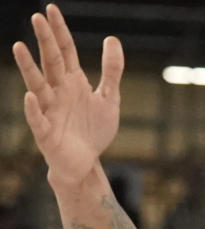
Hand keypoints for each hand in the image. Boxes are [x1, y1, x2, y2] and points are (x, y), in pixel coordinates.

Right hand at [13, 4, 122, 187]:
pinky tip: (30, 96)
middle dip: (44, 41)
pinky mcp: (46, 133)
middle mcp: (58, 92)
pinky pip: (38, 120)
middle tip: (37, 18)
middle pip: (50, 62)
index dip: (59, 31)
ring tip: (19, 47)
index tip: (51, 9)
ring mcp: (50, 111)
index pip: (64, 51)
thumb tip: (112, 39)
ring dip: (28, 67)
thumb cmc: (93, 131)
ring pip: (37, 85)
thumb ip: (111, 71)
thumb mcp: (109, 99)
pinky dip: (34, 109)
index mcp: (72, 82)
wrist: (86, 164)